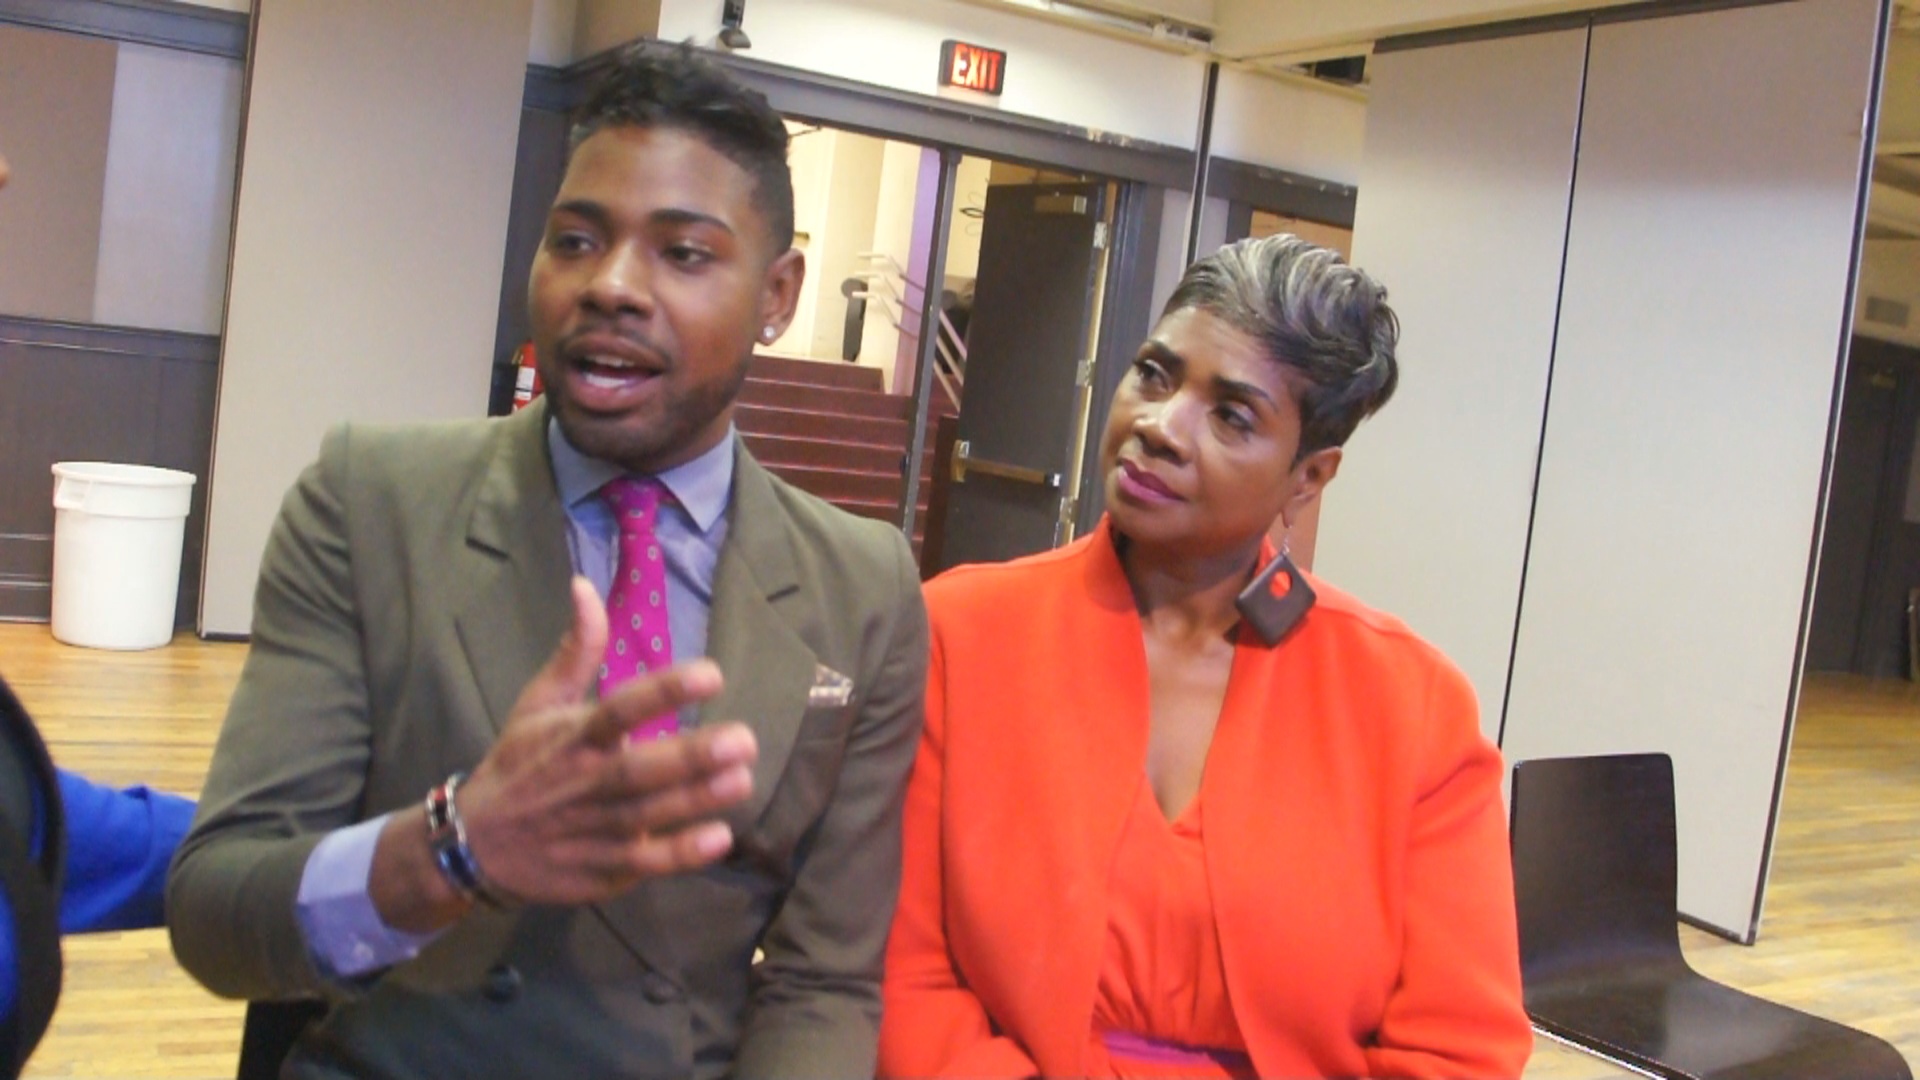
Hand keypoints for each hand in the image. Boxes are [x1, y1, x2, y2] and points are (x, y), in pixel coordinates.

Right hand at [371, 577, 756, 929]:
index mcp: (573, 736)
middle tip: (744, 739)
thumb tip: (586, 586)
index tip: (712, 674)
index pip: (620, 709)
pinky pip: (645, 863)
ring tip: (743, 779)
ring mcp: (594, 830)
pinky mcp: (602, 870)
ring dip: (697, 800)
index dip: (664, 691)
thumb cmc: (520, 764)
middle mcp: (585, 782)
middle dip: (692, 756)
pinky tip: (719, 838)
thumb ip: (576, 650)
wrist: (475, 845)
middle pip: (639, 770)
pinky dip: (680, 854)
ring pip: (649, 815)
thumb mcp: (539, 703)